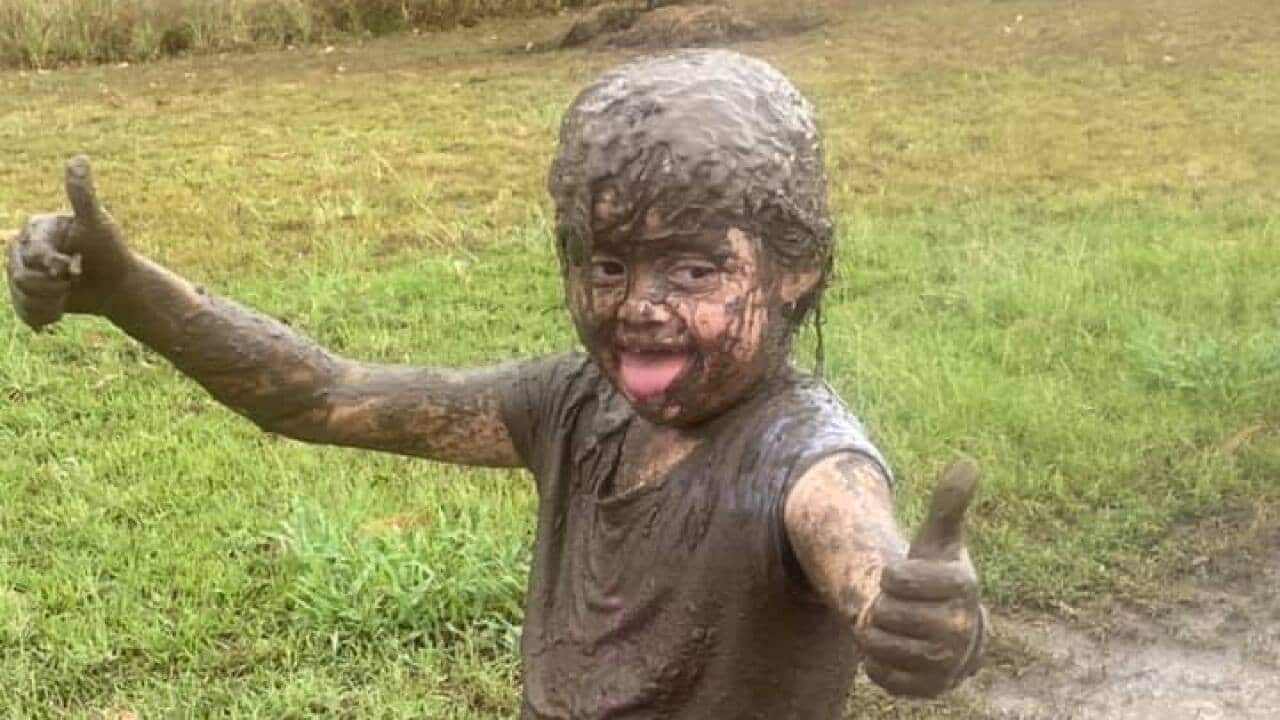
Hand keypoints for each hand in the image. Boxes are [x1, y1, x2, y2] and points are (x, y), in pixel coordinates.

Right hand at [6, 156, 133, 328]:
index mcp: (37, 229)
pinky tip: (62, 308)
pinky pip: (24, 312)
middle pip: (19, 276)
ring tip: (69, 292)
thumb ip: (82, 195)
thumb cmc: (110, 250)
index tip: (72, 266)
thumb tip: (79, 159)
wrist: (118, 284)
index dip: (51, 264)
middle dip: (52, 285)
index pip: (29, 252)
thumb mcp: (97, 223)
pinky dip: (46, 315)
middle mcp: (22, 248)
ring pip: (21, 296)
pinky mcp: (27, 295)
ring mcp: (22, 271)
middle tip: (74, 277)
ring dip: (51, 301)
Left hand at [857, 458, 986, 697]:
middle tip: (900, 604)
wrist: (945, 626)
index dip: (892, 575)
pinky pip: (882, 674)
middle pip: (885, 612)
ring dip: (875, 633)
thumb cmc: (936, 576)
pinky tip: (892, 651)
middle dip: (882, 605)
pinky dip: (876, 663)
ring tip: (895, 626)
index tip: (904, 576)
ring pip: (879, 643)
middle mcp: (962, 628)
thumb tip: (967, 461)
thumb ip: (948, 504)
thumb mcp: (939, 540)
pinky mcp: (931, 688)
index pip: (898, 578)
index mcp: (962, 587)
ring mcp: (948, 661)